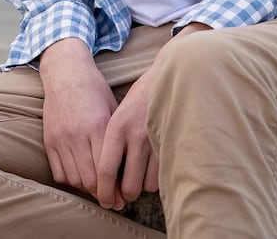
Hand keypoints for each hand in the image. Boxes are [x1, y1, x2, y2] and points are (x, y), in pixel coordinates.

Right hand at [39, 38, 116, 197]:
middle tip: (113, 201)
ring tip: (98, 190)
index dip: (116, 189)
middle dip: (103, 194)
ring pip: (74, 178)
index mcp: (97, 126)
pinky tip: (81, 177)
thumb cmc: (95, 91)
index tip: (123, 199)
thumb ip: (118, 139)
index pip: (106, 169)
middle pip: (89, 179)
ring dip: (87, 188)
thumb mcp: (113, 110)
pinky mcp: (48, 140)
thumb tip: (130, 170)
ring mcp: (60, 138)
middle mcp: (77, 134)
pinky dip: (70, 180)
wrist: (66, 73)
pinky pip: (58, 172)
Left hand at [93, 22, 210, 208]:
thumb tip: (104, 173)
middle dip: (124, 195)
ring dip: (141, 187)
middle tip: (122, 195)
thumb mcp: (117, 112)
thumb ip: (110, 139)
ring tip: (138, 178)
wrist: (170, 75)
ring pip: (146, 184)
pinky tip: (151, 170)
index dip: (104, 191)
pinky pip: (162, 176)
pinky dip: (157, 179)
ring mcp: (156, 141)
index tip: (105, 200)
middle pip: (127, 184)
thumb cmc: (139, 96)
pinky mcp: (173, 143)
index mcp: (116, 127)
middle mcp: (135, 136)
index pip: (105, 170)